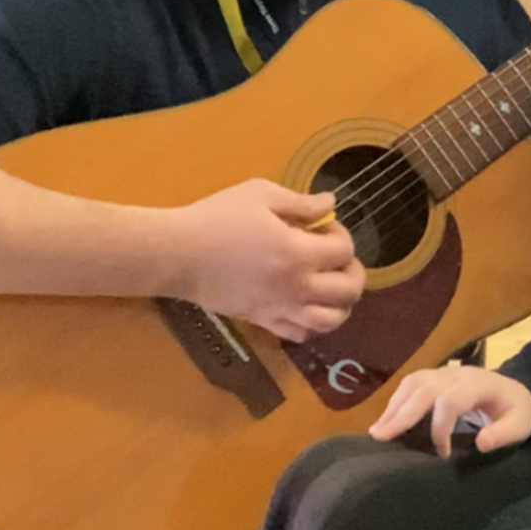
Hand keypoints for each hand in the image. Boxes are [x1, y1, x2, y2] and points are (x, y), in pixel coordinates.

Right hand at [171, 179, 364, 343]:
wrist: (177, 253)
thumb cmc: (217, 218)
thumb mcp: (261, 195)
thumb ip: (302, 202)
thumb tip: (331, 203)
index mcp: (299, 253)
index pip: (345, 250)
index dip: (340, 233)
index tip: (321, 224)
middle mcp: (296, 287)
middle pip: (349, 291)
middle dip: (353, 270)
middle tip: (336, 256)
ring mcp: (280, 309)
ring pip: (331, 321)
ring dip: (341, 304)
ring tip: (330, 286)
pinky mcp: (262, 321)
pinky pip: (300, 334)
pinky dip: (312, 324)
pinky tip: (305, 304)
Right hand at [369, 365, 530, 456]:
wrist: (517, 390)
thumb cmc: (517, 410)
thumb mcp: (520, 424)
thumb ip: (504, 433)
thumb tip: (481, 442)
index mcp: (478, 385)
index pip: (450, 400)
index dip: (440, 428)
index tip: (440, 454)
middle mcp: (457, 375)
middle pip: (424, 389)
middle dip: (402, 413)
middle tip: (381, 437)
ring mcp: (445, 373)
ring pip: (413, 383)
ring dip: (394, 406)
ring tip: (378, 431)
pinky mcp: (436, 377)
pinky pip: (412, 383)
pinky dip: (397, 400)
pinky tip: (387, 420)